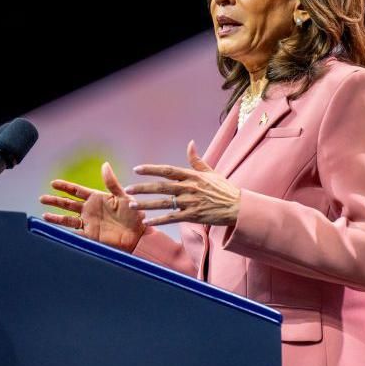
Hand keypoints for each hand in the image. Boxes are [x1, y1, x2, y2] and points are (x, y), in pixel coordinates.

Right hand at [39, 161, 145, 251]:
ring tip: (44, 215)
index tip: (53, 183)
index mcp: (97, 198)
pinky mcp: (90, 235)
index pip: (77, 191)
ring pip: (68, 219)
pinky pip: (74, 232)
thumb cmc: (134, 214)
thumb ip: (112, 183)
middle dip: (55, 201)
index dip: (65, 187)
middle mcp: (90, 210)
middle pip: (68, 204)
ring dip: (56, 217)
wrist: (138, 235)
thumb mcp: (123, 196)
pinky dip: (64, 232)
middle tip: (42, 198)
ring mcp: (89, 223)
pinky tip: (54, 230)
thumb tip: (105, 165)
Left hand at [124, 140, 240, 227]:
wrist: (237, 207)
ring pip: (163, 203)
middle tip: (127, 188)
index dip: (151, 169)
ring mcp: (190, 202)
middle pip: (161, 187)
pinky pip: (172, 218)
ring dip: (146, 204)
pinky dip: (158, 220)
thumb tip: (190, 143)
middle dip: (142, 187)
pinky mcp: (193, 216)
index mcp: (192, 176)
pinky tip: (146, 222)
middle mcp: (189, 188)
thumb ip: (197, 160)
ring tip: (131, 205)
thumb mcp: (211, 172)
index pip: (167, 170)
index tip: (137, 169)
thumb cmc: (224, 189)